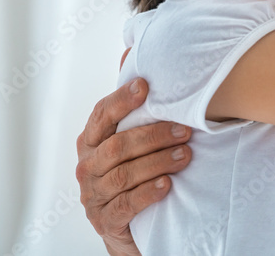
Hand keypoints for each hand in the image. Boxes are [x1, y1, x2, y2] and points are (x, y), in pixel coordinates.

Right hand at [75, 79, 192, 254]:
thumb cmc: (132, 170)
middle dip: (153, 135)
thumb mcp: (130, 138)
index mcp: (91, 141)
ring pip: (122, 175)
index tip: (145, 86)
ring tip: (185, 156)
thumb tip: (129, 50)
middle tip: (186, 130)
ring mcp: (94, 195)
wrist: (128, 224)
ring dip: (157, 162)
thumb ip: (130, 102)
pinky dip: (148, 192)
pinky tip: (167, 184)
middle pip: (117, 146)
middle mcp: (88, 166)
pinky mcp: (106, 220)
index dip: (121, 100)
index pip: (102, 116)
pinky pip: (125, 204)